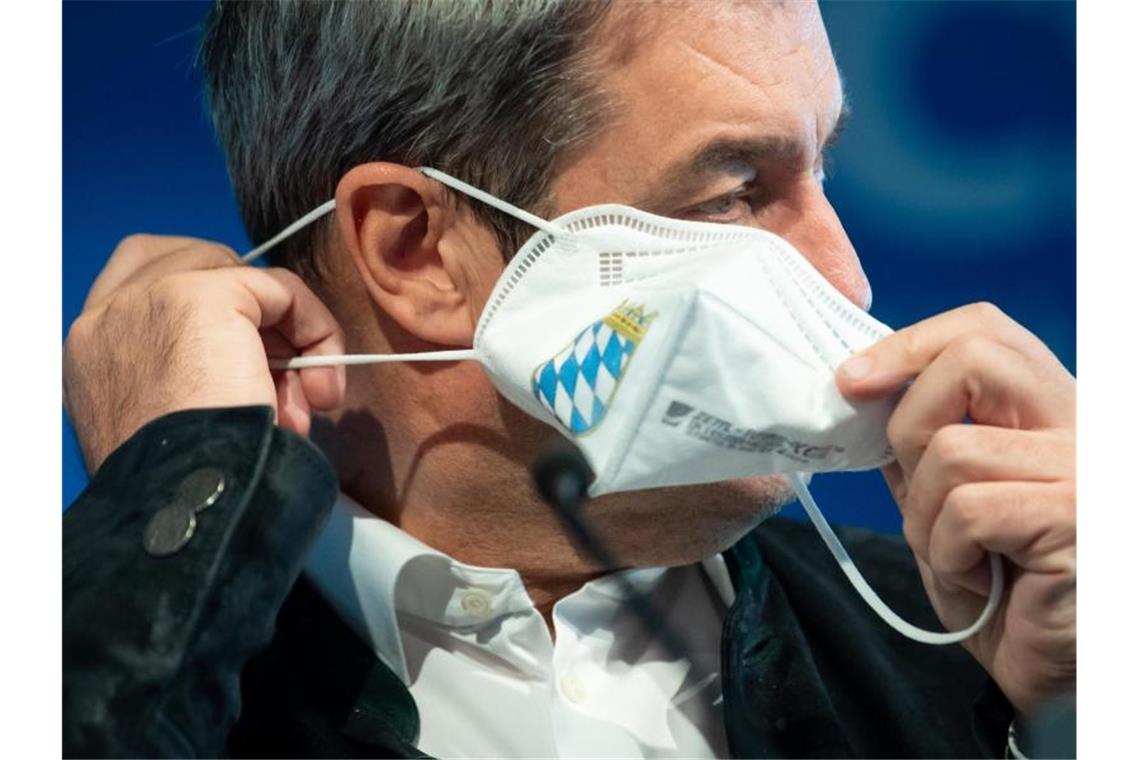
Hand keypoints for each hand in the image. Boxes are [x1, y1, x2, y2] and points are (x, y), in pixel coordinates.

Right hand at [64, 234, 345, 471]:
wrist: (186, 504)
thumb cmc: (190, 490)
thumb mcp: (180, 429)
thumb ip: (199, 381)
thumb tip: (271, 374)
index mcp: (91, 352)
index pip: (146, 281)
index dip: (217, 306)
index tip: (260, 360)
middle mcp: (105, 316)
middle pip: (198, 263)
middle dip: (256, 316)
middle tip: (292, 382)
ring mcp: (146, 297)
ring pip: (242, 277)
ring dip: (292, 332)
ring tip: (308, 401)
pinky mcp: (199, 295)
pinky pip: (279, 289)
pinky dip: (315, 328)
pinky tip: (322, 383)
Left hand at [836, 302, 1074, 712]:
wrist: (1052, 677)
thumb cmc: (1002, 590)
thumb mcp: (944, 502)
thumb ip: (918, 447)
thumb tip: (863, 394)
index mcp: (1048, 412)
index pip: (986, 332)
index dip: (910, 345)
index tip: (852, 379)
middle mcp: (1079, 427)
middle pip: (975, 358)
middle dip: (910, 419)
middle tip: (910, 478)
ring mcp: (1084, 469)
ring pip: (951, 448)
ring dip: (925, 513)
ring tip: (957, 554)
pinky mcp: (1077, 517)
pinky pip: (968, 509)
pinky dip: (949, 552)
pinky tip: (978, 579)